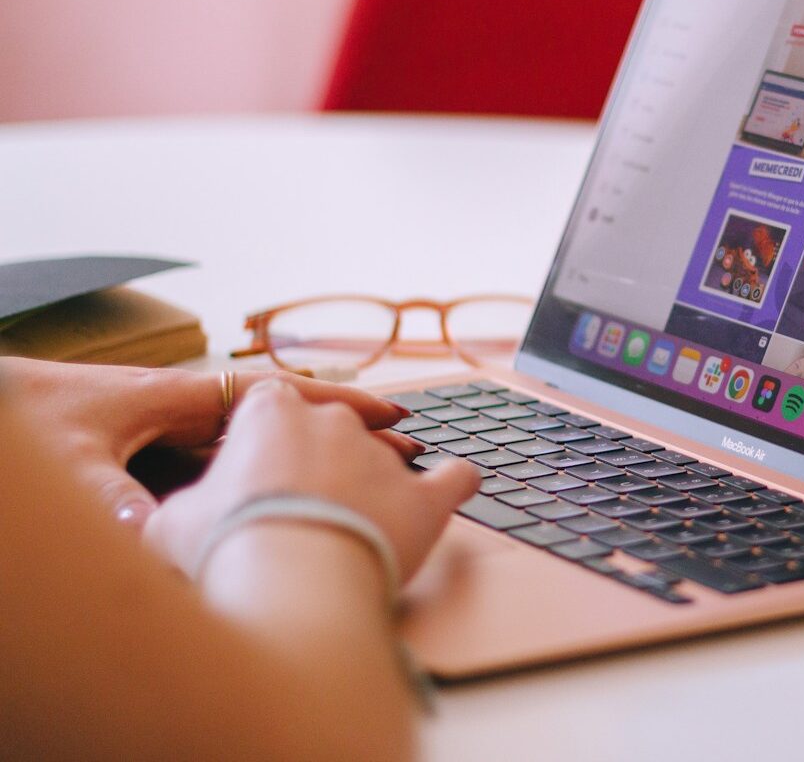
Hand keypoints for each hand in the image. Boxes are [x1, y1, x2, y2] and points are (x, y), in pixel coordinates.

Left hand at [0, 358, 417, 526]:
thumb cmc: (20, 420)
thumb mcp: (70, 470)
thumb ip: (119, 507)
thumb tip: (168, 542)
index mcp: (172, 397)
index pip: (277, 393)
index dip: (339, 404)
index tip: (392, 416)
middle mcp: (178, 409)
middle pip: (282, 418)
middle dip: (343, 433)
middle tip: (401, 454)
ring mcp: (165, 431)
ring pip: (256, 441)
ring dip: (309, 453)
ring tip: (365, 475)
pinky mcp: (145, 456)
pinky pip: (221, 461)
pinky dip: (266, 471)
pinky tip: (284, 498)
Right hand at [144, 378, 478, 582]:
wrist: (289, 582)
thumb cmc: (224, 548)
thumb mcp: (170, 524)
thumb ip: (184, 508)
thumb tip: (161, 519)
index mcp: (271, 413)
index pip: (272, 406)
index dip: (268, 441)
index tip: (265, 468)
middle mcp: (334, 422)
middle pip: (333, 433)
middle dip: (323, 468)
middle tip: (307, 512)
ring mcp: (384, 457)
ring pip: (388, 460)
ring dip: (377, 488)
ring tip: (362, 525)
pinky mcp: (428, 497)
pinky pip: (456, 478)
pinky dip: (455, 484)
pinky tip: (453, 490)